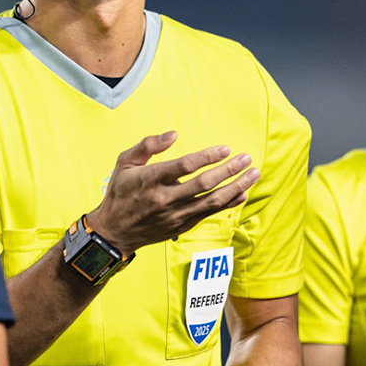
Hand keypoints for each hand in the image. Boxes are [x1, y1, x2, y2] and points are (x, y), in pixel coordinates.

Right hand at [88, 132, 258, 252]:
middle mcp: (165, 199)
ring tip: (252, 174)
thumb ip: (148, 145)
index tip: (225, 149)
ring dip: (236, 187)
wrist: (113, 231)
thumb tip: (174, 135)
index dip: (208, 157)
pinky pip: (209, 214)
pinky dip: (227, 204)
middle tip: (247, 159)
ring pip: (211, 201)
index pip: (185, 166)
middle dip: (229, 170)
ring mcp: (175, 215)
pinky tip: (241, 193)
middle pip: (204, 184)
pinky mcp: (181, 226)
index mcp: (150, 180)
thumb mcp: (124, 162)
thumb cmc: (120, 192)